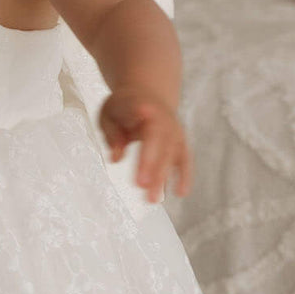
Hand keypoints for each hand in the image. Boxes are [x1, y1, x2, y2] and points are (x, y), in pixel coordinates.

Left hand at [97, 86, 192, 202]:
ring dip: (163, 177)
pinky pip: (184, 160)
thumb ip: (112, 134)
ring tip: (152, 199)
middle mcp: (164, 120)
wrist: (148, 94)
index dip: (145, 133)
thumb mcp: (110, 112)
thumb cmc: (124, 106)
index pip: (145, 121)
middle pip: (161, 143)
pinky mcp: (180, 143)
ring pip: (172, 155)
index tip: (142, 130)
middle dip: (152, 165)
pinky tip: (180, 193)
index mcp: (144, 107)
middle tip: (140, 186)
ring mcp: (175, 132)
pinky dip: (184, 176)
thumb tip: (116, 158)